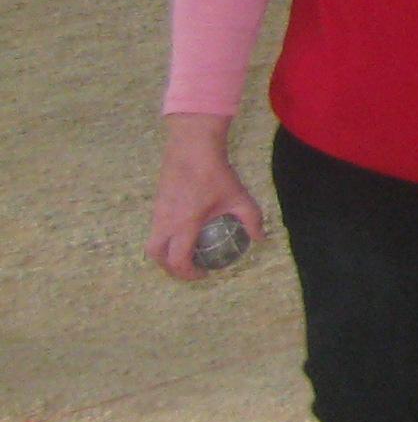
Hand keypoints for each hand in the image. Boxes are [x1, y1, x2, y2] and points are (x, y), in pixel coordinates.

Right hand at [147, 116, 259, 281]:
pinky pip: (156, 227)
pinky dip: (166, 236)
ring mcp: (157, 212)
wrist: (193, 146)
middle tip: (189, 268)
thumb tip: (261, 239)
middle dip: (171, 268)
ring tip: (186, 252)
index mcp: (184, 225)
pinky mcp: (156, 202)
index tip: (204, 274)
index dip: (189, 274)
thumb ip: (252, 220)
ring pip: (153, 241)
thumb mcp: (240, 198)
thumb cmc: (217, 174)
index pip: (178, 260)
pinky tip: (185, 230)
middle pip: (157, 256)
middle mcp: (165, 222)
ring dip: (166, 252)